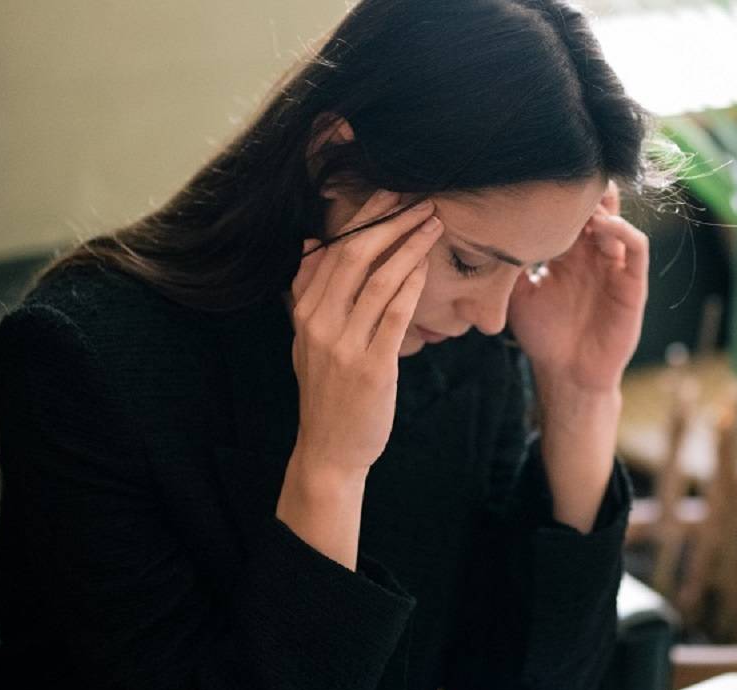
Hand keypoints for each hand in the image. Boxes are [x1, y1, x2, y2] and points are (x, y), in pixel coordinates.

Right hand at [287, 190, 441, 474]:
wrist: (330, 448)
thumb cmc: (327, 391)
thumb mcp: (306, 339)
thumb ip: (308, 291)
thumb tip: (311, 242)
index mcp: (304, 312)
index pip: (333, 251)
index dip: (362, 218)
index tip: (389, 193)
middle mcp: (319, 323)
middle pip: (354, 255)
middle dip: (388, 221)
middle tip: (417, 198)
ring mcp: (344, 344)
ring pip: (378, 280)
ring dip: (409, 246)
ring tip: (432, 223)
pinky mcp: (372, 366)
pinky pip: (394, 315)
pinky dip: (411, 285)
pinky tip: (427, 265)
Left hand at [507, 180, 647, 393]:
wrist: (565, 373)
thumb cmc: (543, 335)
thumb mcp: (517, 294)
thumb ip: (509, 265)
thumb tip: (486, 232)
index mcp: (567, 254)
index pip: (568, 214)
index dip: (558, 197)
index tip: (540, 180)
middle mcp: (593, 255)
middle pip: (596, 209)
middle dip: (584, 193)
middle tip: (566, 178)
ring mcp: (615, 267)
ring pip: (617, 222)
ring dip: (603, 208)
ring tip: (584, 202)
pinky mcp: (632, 284)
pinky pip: (636, 248)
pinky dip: (624, 231)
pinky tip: (604, 225)